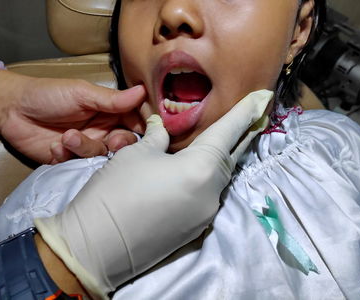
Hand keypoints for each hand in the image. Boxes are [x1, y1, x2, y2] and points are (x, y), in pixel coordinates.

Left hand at [0, 69, 145, 163]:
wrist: (11, 109)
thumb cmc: (49, 94)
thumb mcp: (82, 93)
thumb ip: (112, 99)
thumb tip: (143, 91)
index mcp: (109, 112)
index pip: (135, 122)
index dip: (143, 128)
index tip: (146, 133)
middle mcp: (102, 130)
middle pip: (124, 144)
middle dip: (119, 145)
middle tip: (111, 141)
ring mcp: (86, 147)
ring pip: (102, 156)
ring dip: (86, 148)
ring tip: (67, 138)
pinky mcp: (70, 161)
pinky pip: (79, 166)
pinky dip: (67, 156)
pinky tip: (54, 146)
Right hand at [35, 90, 272, 297]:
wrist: (95, 247)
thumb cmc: (115, 192)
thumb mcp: (136, 154)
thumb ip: (158, 137)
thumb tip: (162, 128)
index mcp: (202, 168)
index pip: (230, 132)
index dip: (246, 112)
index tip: (264, 96)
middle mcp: (212, 193)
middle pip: (230, 157)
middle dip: (240, 135)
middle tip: (252, 116)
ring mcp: (205, 215)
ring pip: (218, 178)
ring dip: (220, 158)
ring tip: (221, 141)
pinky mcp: (194, 230)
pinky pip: (206, 196)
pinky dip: (205, 179)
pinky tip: (194, 172)